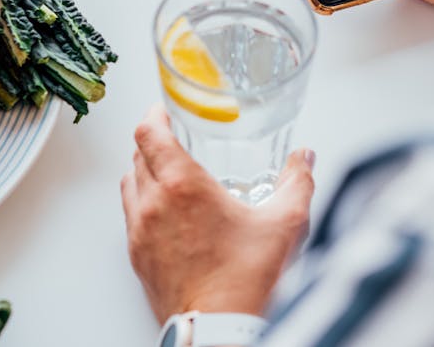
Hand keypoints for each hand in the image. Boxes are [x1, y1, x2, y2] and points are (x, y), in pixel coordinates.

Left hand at [121, 104, 314, 323]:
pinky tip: (167, 212)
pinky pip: (129, 215)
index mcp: (182, 185)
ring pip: (128, 183)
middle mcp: (153, 203)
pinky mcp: (137, 257)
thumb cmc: (247, 281)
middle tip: (172, 137)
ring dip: (144, 170)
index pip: (149, 132)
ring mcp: (140, 231)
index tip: (164, 109)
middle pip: (136, 153)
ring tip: (168, 172)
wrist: (221, 330)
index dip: (154, 114)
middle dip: (153, 140)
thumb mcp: (285, 224)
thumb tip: (305, 158)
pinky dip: (142, 202)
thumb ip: (297, 182)